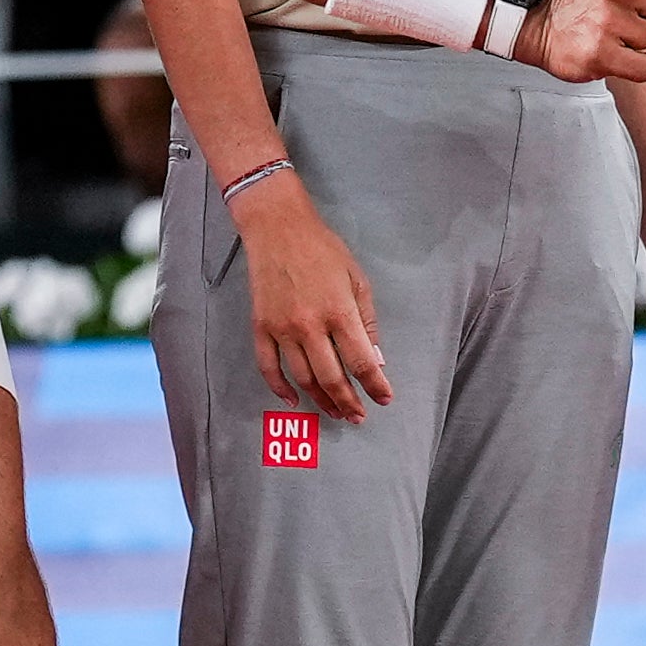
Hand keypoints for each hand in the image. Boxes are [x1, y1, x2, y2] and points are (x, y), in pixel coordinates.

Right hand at [230, 170, 391, 420]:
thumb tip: (375, 359)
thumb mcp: (357, 280)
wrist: (278, 229)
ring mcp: (282, 329)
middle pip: (332, 378)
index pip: (361, 362)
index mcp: (339, 312)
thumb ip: (367, 322)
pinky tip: (294, 400)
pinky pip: (269, 367)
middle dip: (349, 402)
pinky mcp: (261, 327)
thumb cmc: (323, 250)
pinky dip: (280, 388)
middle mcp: (310, 326)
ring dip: (321, 400)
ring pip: (302, 378)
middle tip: (358, 416)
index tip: (384, 398)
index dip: (375, 385)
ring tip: (334, 412)